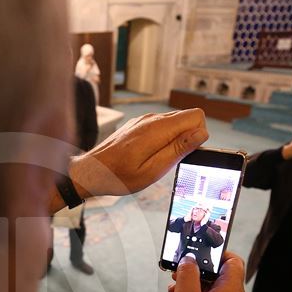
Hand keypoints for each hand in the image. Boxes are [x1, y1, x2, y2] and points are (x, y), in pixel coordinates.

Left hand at [68, 108, 207, 197]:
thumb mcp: (153, 170)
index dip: (197, 136)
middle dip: (186, 140)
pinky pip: (160, 127)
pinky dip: (161, 140)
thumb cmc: (118, 176)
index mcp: (158, 128)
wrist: (90, 171)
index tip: (183, 153)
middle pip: (187, 118)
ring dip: (172, 141)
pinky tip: (145, 156)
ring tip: (154, 160)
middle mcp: (152, 118)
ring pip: (174, 123)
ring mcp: (143, 120)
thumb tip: (201, 133)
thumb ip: (178, 149)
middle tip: (166, 160)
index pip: (196, 116)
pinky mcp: (138, 124)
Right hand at [167, 252, 247, 291]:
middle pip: (221, 274)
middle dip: (198, 270)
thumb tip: (188, 260)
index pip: (233, 261)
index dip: (216, 253)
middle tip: (178, 273)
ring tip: (174, 291)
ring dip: (195, 286)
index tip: (196, 253)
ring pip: (215, 289)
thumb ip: (187, 276)